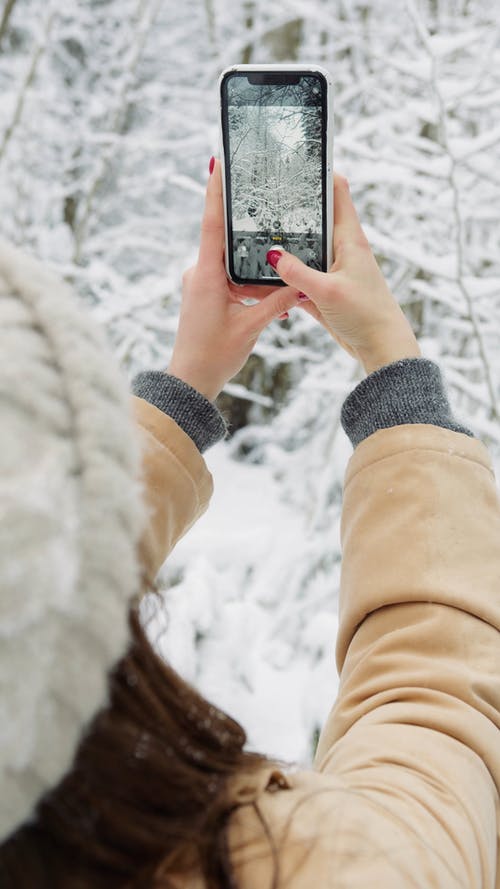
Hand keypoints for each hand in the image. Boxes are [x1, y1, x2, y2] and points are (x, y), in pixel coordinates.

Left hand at [167, 158, 304, 400]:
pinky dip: (249, 285)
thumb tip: (300, 285)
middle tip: (265, 202)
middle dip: (249, 230)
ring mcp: (201, 284)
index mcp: (206, 275)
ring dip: (255, 270)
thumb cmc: (213, 355)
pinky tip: (271, 297)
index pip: (212, 224)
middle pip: (227, 241)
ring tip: (280, 274)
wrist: (191, 381)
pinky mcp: (204, 295)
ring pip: (232, 264)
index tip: (217, 162)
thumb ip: (277, 303)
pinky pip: (230, 280)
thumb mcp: (251, 327)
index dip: (216, 192)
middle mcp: (199, 273)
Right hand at [266, 175, 420, 374]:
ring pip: (302, 248)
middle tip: (264, 193)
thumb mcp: (327, 291)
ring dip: (284, 244)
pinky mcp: (323, 289)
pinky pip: (298, 275)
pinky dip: (283, 274)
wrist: (379, 347)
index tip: (298, 158)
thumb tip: (271, 255)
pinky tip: (262, 272)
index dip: (320, 171)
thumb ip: (297, 272)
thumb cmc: (365, 314)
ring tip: (255, 230)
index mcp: (349, 238)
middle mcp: (341, 248)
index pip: (337, 191)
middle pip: (313, 218)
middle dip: (291, 207)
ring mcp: (331, 269)